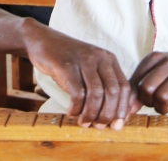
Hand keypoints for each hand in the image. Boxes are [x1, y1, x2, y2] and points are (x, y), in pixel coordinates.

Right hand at [21, 19, 139, 128]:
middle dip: (108, 114)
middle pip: (112, 91)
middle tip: (99, 127)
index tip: (117, 125)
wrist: (42, 41)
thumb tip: (116, 115)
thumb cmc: (67, 61)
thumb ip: (102, 87)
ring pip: (96, 93)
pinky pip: (77, 91)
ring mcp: (84, 59)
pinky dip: (76, 107)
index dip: (123, 108)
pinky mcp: (67, 64)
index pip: (124, 87)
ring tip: (84, 123)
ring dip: (91, 113)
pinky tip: (71, 112)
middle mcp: (99, 57)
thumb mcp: (89, 71)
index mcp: (109, 59)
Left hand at [130, 52, 167, 115]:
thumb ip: (139, 86)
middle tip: (154, 102)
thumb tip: (127, 107)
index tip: (139, 103)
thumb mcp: (156, 71)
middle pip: (146, 89)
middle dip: (148, 101)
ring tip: (167, 104)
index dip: (135, 97)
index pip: (135, 81)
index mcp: (154, 57)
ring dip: (162, 107)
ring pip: (161, 98)